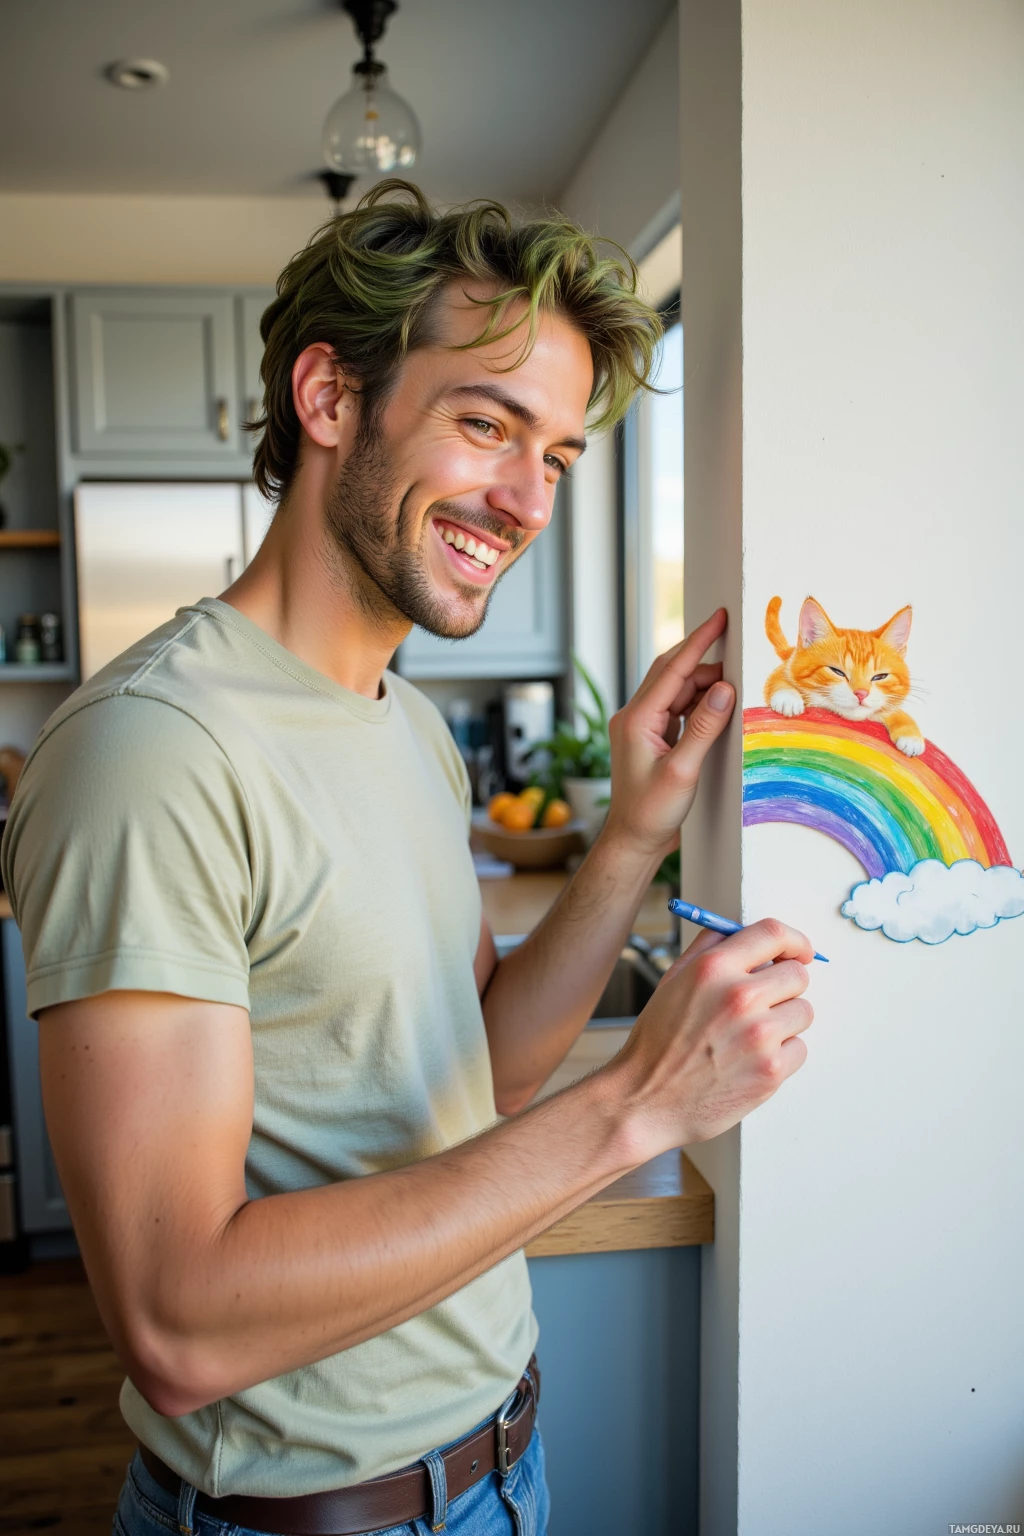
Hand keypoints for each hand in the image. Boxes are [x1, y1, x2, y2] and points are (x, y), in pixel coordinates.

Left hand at [601, 609, 734, 861]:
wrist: (633, 841)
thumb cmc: (652, 812)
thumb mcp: (683, 771)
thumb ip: (704, 728)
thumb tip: (724, 689)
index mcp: (636, 719)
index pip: (671, 669)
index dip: (698, 641)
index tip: (719, 617)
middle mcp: (634, 716)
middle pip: (671, 672)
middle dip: (703, 656)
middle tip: (735, 642)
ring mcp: (641, 726)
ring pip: (674, 689)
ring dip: (703, 682)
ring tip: (735, 679)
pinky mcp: (650, 738)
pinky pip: (676, 707)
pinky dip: (697, 701)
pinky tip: (717, 702)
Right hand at [608, 919, 813, 1159]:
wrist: (644, 1100)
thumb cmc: (657, 1043)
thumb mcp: (673, 982)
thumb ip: (709, 949)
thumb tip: (741, 930)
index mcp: (713, 969)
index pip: (774, 935)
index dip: (795, 941)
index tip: (801, 951)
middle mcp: (739, 997)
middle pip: (798, 975)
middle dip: (785, 986)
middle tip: (765, 1003)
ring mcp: (759, 1036)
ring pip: (803, 1012)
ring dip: (784, 1022)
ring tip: (750, 1037)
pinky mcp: (771, 1071)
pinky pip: (800, 1049)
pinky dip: (782, 1055)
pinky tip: (750, 1062)